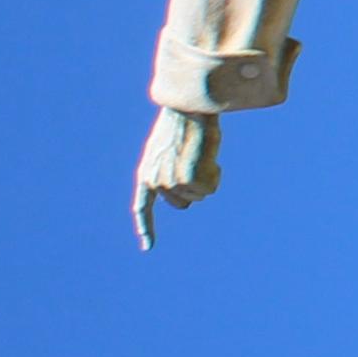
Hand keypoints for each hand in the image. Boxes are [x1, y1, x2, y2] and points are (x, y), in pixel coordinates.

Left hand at [132, 106, 219, 247]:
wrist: (187, 108)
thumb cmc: (184, 122)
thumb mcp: (171, 148)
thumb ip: (172, 167)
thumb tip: (187, 181)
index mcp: (146, 174)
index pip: (142, 207)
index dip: (147, 228)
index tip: (148, 248)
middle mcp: (155, 182)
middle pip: (183, 203)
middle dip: (195, 188)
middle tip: (198, 162)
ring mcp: (170, 183)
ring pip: (199, 194)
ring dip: (207, 177)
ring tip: (201, 153)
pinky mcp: (187, 181)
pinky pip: (210, 188)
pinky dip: (215, 175)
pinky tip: (209, 157)